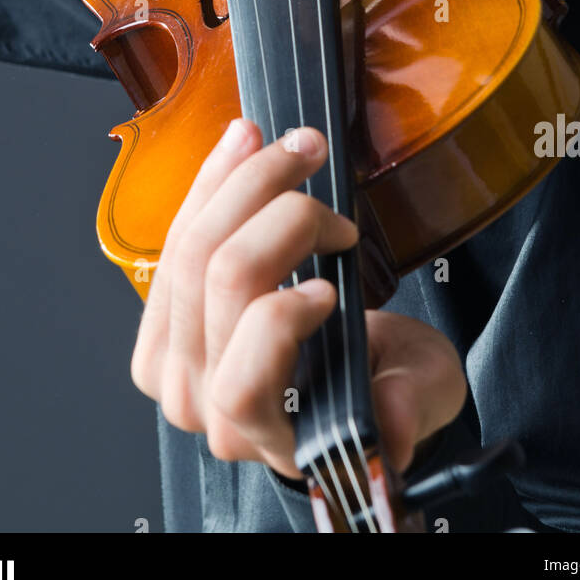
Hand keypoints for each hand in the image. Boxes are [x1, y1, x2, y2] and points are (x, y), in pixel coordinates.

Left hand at [130, 118, 466, 479]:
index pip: (241, 385)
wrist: (349, 376)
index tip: (333, 287)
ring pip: (189, 249)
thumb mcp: (420, 396)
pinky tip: (243, 147)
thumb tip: (395, 428)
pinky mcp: (159, 321)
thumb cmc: (384, 381)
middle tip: (329, 172)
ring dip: (242, 179)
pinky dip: (211, 185)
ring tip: (292, 145)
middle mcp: (203, 406)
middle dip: (280, 207)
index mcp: (267, 435)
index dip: (281, 318)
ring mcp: (171, 363)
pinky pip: (173, 239)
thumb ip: (409, 408)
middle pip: (217, 283)